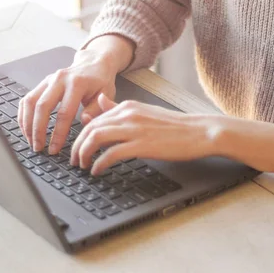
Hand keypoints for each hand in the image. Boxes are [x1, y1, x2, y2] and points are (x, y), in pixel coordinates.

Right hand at [17, 49, 116, 153]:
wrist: (93, 63)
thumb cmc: (100, 81)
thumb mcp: (106, 95)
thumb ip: (96, 110)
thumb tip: (84, 121)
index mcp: (77, 83)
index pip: (64, 113)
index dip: (57, 133)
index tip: (54, 149)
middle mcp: (59, 79)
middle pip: (42, 107)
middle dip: (37, 130)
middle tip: (38, 148)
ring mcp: (48, 80)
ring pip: (30, 102)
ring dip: (27, 124)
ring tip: (30, 141)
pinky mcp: (42, 83)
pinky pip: (27, 99)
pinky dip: (23, 115)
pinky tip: (25, 128)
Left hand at [70, 94, 225, 174]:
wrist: (199, 132)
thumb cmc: (174, 126)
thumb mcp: (144, 112)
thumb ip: (119, 109)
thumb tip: (100, 102)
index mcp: (127, 106)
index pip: (93, 119)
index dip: (81, 135)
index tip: (77, 148)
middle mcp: (127, 114)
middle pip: (90, 128)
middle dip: (77, 146)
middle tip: (74, 160)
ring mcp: (134, 129)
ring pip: (96, 138)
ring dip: (84, 154)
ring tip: (82, 165)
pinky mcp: (141, 144)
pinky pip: (111, 154)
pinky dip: (99, 163)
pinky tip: (97, 170)